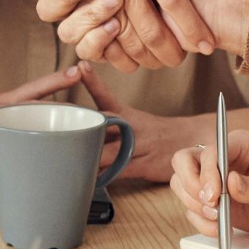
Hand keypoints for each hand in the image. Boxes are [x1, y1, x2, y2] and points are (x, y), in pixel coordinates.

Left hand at [73, 65, 193, 181]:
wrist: (193, 142)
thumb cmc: (157, 134)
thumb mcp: (136, 121)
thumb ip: (110, 123)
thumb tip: (78, 127)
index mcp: (127, 114)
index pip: (106, 96)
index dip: (93, 81)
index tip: (80, 67)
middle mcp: (131, 128)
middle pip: (100, 126)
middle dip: (78, 130)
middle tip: (54, 129)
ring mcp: (137, 147)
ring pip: (105, 152)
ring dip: (84, 157)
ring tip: (61, 160)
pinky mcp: (143, 166)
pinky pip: (117, 172)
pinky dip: (101, 177)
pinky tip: (85, 181)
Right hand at [168, 132, 248, 236]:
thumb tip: (231, 182)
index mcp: (239, 144)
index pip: (210, 150)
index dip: (207, 171)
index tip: (215, 196)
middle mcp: (220, 158)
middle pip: (183, 160)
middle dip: (190, 184)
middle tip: (209, 204)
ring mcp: (211, 178)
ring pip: (180, 183)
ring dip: (193, 203)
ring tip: (218, 217)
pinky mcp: (209, 199)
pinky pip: (190, 208)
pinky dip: (200, 221)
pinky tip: (219, 228)